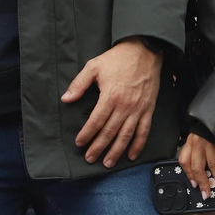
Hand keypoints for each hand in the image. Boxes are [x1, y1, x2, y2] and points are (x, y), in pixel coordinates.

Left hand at [63, 37, 161, 166]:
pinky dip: (138, 145)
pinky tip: (131, 155)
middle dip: (99, 147)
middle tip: (90, 158)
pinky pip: (144, 131)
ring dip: (117, 151)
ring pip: (126, 136)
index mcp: (110, 96)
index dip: (87, 134)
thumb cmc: (117, 59)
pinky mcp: (148, 110)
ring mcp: (138, 109)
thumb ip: (79, 84)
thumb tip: (66, 99)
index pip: (96, 121)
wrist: (144, 51)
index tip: (79, 143)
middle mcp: (124, 106)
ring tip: (107, 162)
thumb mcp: (93, 66)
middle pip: (110, 132)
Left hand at [178, 132, 214, 200]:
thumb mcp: (193, 140)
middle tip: (207, 194)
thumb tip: (195, 174)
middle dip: (204, 183)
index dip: (190, 176)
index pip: (185, 162)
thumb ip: (192, 154)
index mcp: (189, 143)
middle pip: (198, 167)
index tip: (195, 186)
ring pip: (214, 166)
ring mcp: (211, 144)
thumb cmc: (203, 130)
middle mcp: (198, 144)